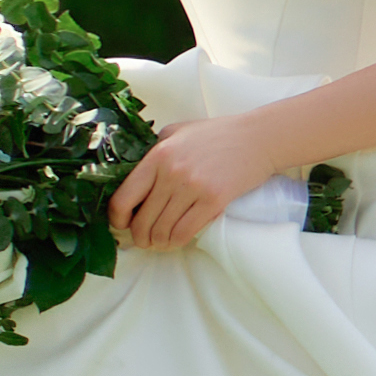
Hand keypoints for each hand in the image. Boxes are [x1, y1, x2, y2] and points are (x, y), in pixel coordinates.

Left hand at [111, 115, 272, 250]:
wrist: (258, 138)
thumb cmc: (217, 134)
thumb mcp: (177, 132)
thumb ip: (154, 149)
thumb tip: (134, 172)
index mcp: (158, 155)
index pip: (124, 197)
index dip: (117, 218)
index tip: (121, 224)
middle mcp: (171, 173)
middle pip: (142, 219)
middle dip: (139, 236)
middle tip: (142, 240)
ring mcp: (193, 188)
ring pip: (162, 230)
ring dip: (157, 242)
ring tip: (159, 243)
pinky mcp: (214, 200)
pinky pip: (184, 232)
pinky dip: (175, 242)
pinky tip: (174, 241)